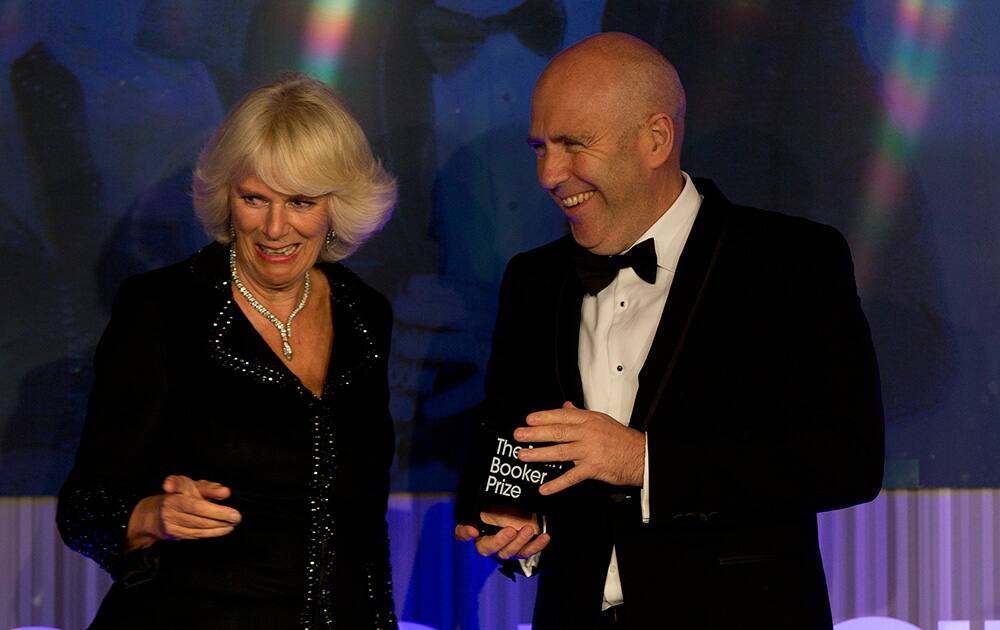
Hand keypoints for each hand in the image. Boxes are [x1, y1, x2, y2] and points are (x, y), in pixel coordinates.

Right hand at [126, 475, 241, 549]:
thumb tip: (225, 492)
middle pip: (198, 516)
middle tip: (236, 518)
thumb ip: (208, 487)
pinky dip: (212, 533)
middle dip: (220, 517)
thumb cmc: (177, 495)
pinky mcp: (174, 535)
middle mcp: (170, 510)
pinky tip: (224, 530)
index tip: (230, 510)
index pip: (195, 503)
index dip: (213, 508)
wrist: (154, 513)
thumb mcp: (190, 485)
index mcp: (174, 496)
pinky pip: (196, 535)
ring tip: (233, 524)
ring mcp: (171, 525)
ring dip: (218, 527)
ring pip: (198, 527)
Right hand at [454, 508, 549, 560]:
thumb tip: (472, 530)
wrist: (514, 510)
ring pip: (512, 552)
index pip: (464, 534)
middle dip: (502, 541)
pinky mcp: (521, 549)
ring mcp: (507, 549)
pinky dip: (537, 544)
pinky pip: (528, 551)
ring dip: (521, 542)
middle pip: (492, 549)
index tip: (473, 530)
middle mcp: (491, 545)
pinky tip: (545, 537)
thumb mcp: (484, 506)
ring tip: (528, 529)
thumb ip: (474, 513)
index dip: (467, 534)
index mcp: (478, 534)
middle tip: (511, 530)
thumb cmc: (495, 509)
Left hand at [515, 401, 644, 493]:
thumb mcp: (600, 420)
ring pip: (561, 452)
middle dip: (535, 434)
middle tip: (519, 435)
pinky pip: (571, 477)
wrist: (640, 455)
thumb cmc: (620, 439)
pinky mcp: (593, 468)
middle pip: (558, 432)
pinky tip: (545, 488)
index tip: (529, 419)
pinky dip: (557, 484)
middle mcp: (588, 433)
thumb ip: (580, 415)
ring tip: (524, 456)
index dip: (544, 417)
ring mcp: (590, 451)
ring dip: (540, 454)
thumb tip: (565, 407)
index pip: (562, 416)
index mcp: (589, 420)